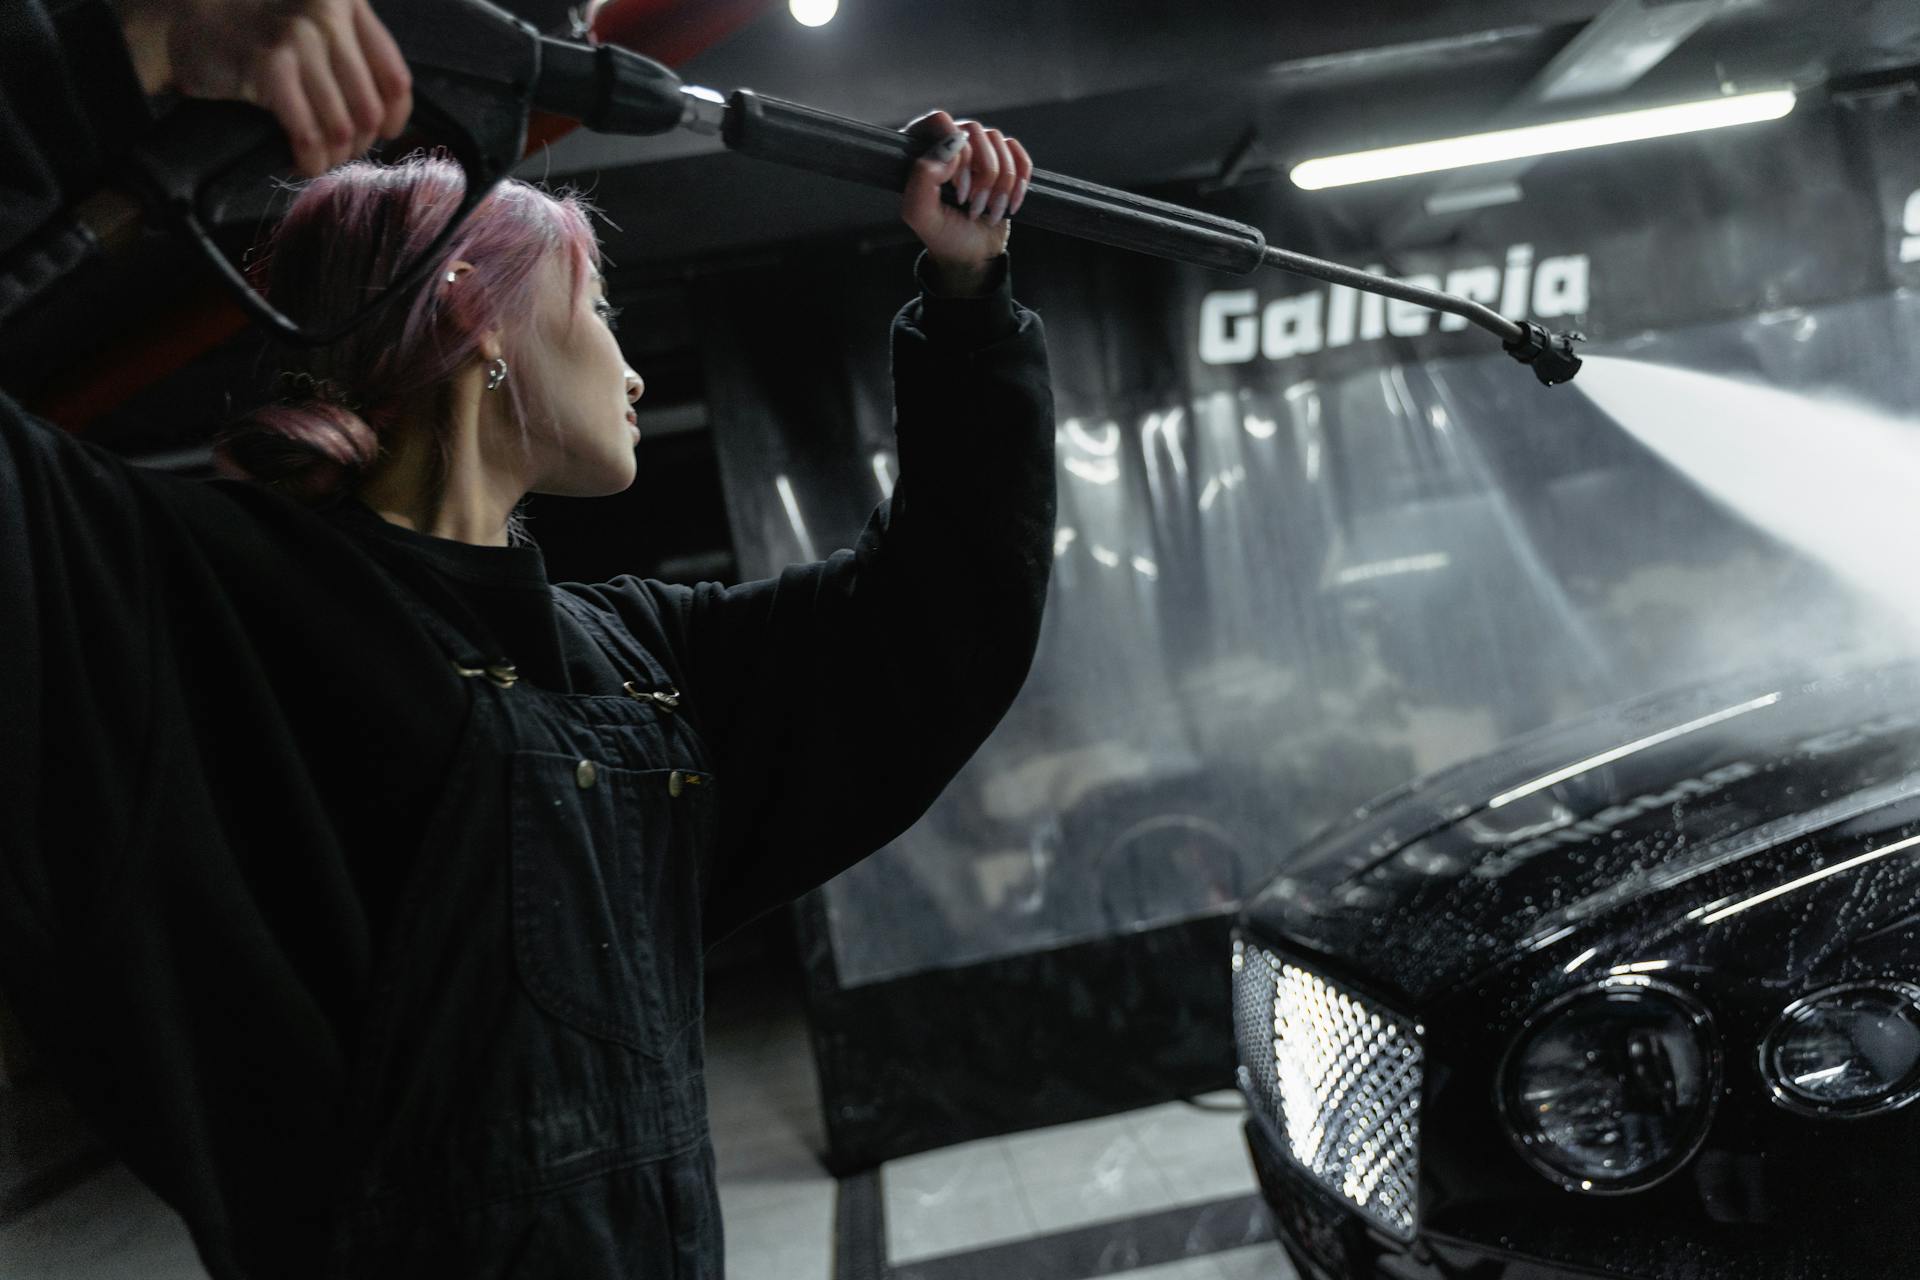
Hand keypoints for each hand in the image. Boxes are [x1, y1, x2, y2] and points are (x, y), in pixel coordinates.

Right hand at [113, 0, 412, 177]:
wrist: (181, 18)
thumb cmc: (248, 28)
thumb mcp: (310, 22)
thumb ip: (349, 51)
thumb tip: (385, 115)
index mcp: (346, 1)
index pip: (395, 77)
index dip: (394, 119)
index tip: (381, 135)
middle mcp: (328, 13)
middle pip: (370, 108)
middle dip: (356, 144)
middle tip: (335, 152)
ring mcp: (299, 36)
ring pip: (343, 126)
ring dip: (332, 156)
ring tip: (316, 159)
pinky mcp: (269, 64)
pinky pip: (309, 133)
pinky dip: (309, 158)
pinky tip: (300, 161)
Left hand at [900, 110, 1031, 296]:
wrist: (972, 254)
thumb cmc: (943, 235)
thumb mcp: (922, 215)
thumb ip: (922, 178)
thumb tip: (953, 146)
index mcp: (920, 148)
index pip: (940, 121)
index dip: (956, 153)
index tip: (959, 190)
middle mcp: (947, 141)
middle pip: (974, 130)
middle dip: (982, 174)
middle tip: (974, 206)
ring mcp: (977, 148)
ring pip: (998, 140)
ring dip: (1001, 182)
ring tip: (989, 210)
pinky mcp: (1002, 158)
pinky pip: (1017, 152)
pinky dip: (1019, 180)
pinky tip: (1010, 203)